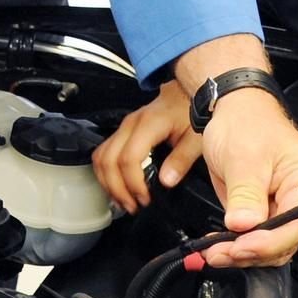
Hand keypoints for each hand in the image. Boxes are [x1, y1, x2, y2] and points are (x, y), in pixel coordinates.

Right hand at [93, 82, 201, 212]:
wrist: (189, 92)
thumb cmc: (193, 110)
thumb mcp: (197, 137)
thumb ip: (182, 159)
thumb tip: (167, 181)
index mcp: (148, 124)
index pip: (128, 158)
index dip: (133, 183)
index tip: (145, 199)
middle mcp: (130, 125)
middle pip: (108, 160)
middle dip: (117, 188)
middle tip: (132, 206)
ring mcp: (124, 127)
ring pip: (101, 157)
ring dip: (108, 183)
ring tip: (124, 201)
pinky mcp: (123, 132)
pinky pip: (103, 153)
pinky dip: (106, 174)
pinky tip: (117, 187)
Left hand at [192, 89, 297, 267]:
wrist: (236, 112)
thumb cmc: (247, 124)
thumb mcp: (244, 156)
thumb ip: (246, 193)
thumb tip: (245, 225)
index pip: (297, 226)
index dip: (267, 242)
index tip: (239, 246)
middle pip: (284, 242)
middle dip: (250, 251)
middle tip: (218, 253)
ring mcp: (286, 209)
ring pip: (270, 247)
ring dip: (241, 254)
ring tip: (212, 252)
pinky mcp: (267, 214)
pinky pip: (256, 239)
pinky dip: (237, 246)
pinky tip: (217, 246)